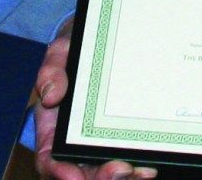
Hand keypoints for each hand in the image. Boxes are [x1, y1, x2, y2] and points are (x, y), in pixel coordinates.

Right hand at [34, 19, 157, 179]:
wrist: (105, 36)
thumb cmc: (78, 46)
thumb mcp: (63, 49)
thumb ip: (52, 68)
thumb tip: (50, 96)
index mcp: (54, 125)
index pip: (50, 158)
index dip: (60, 172)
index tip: (74, 177)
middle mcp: (76, 139)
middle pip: (82, 172)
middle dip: (100, 179)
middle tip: (120, 171)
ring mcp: (101, 139)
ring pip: (107, 170)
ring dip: (123, 177)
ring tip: (141, 172)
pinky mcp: (124, 134)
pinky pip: (128, 156)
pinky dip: (138, 166)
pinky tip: (150, 165)